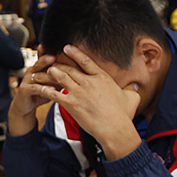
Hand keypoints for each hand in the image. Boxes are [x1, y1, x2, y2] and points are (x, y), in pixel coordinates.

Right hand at [8, 49, 57, 136]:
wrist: (25, 106)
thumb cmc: (40, 92)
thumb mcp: (51, 83)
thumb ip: (59, 76)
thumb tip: (76, 70)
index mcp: (38, 67)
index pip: (44, 57)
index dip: (51, 52)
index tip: (61, 49)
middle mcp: (31, 71)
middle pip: (39, 63)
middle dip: (47, 59)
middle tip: (56, 56)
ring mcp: (27, 80)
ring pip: (38, 75)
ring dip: (48, 74)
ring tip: (57, 72)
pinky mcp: (24, 90)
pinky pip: (35, 88)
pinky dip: (43, 88)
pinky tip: (53, 90)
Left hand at [40, 46, 140, 160]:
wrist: (114, 128)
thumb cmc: (124, 115)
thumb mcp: (131, 98)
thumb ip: (131, 89)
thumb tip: (136, 86)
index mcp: (102, 77)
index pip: (85, 60)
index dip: (74, 52)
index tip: (66, 47)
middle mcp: (88, 81)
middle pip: (69, 68)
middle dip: (58, 63)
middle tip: (50, 61)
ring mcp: (79, 92)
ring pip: (60, 77)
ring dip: (50, 74)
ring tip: (43, 72)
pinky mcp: (71, 104)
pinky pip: (55, 94)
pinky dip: (47, 90)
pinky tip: (40, 88)